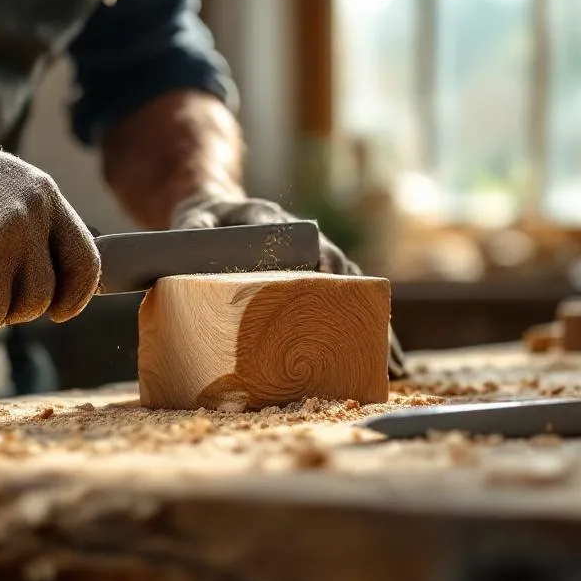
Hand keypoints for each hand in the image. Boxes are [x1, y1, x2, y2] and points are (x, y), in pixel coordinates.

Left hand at [171, 194, 407, 378]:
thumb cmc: (208, 221)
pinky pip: (347, 308)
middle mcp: (307, 242)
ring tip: (392, 365)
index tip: (330, 281)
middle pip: (342, 272)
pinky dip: (367, 334)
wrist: (220, 214)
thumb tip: (189, 237)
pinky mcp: (318, 284)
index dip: (319, 261)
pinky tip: (383, 364)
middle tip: (375, 333)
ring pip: (354, 294)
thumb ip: (191, 228)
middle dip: (360, 303)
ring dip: (375, 328)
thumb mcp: (194, 219)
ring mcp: (316, 263)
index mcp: (277, 223)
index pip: (305, 243)